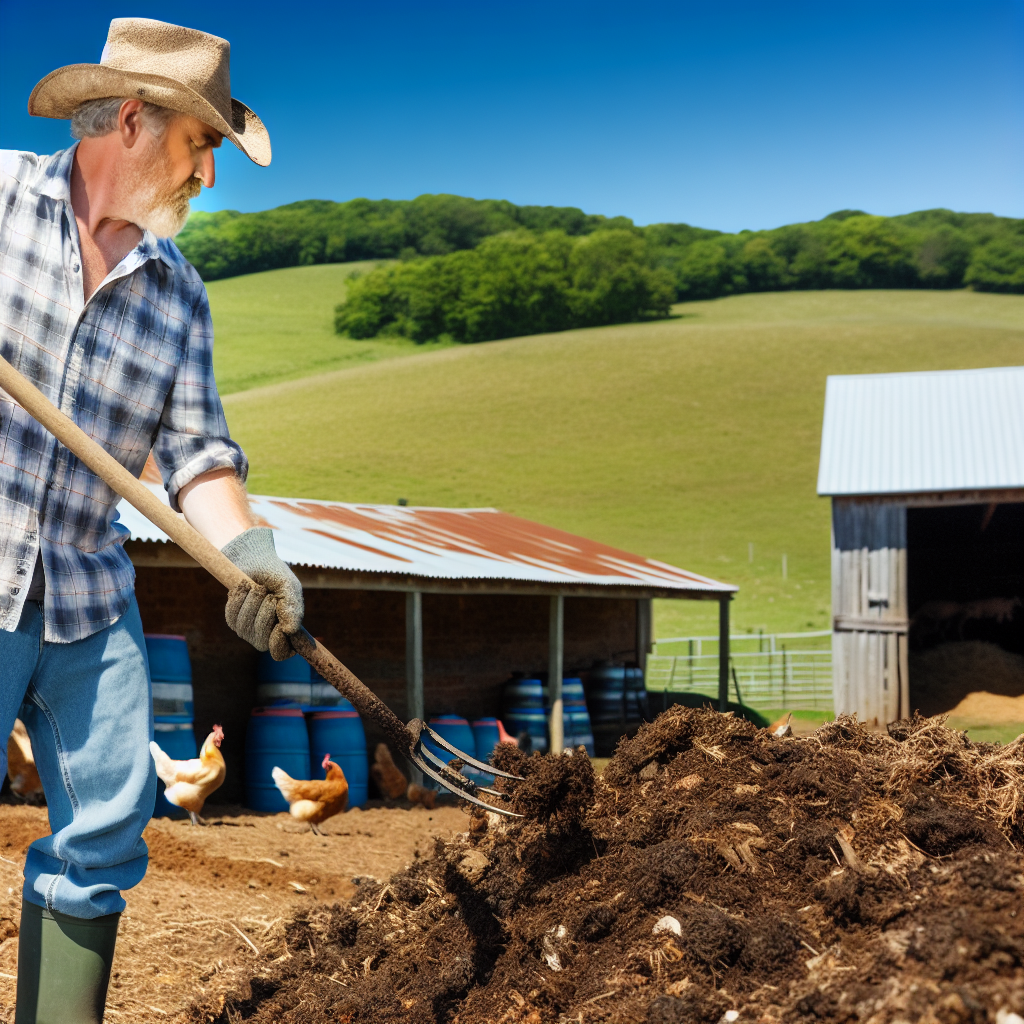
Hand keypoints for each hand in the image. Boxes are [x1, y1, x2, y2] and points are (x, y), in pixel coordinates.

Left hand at [221, 528, 303, 659]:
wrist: (254, 560)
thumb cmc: (276, 576)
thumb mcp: (289, 588)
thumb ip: (293, 609)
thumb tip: (290, 631)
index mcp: (286, 630)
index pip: (281, 652)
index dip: (278, 643)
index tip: (280, 627)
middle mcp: (267, 634)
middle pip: (260, 642)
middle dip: (264, 616)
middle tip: (269, 596)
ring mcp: (248, 629)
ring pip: (244, 628)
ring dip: (251, 604)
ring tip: (256, 588)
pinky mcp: (233, 620)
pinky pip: (231, 617)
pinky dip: (238, 599)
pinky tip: (243, 589)